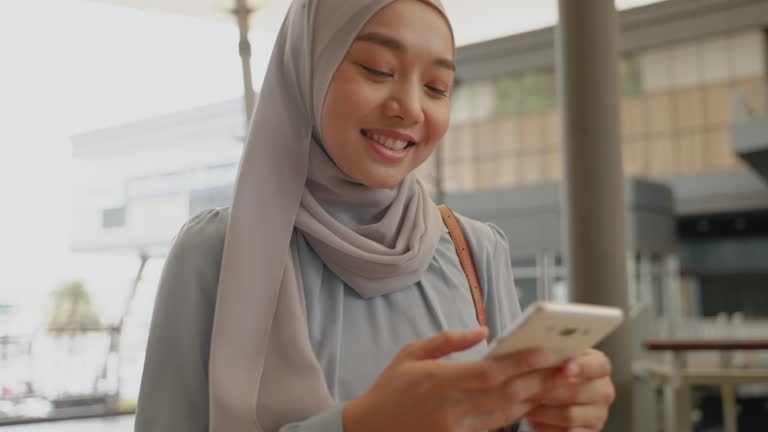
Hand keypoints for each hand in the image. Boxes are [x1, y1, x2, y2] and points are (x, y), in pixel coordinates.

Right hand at [343, 327, 559, 431]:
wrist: (371, 429)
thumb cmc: (391, 388)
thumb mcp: (411, 353)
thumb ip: (447, 340)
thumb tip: (482, 330)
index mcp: (440, 382)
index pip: (489, 372)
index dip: (519, 363)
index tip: (543, 352)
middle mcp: (452, 408)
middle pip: (505, 395)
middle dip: (538, 381)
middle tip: (563, 368)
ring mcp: (457, 428)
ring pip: (506, 414)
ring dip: (533, 399)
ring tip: (555, 383)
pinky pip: (495, 426)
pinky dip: (515, 413)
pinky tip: (530, 401)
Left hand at [525, 349, 614, 431]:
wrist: (554, 397)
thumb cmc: (553, 371)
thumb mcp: (556, 359)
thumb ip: (554, 354)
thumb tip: (539, 350)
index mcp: (600, 367)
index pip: (598, 365)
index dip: (582, 366)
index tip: (564, 368)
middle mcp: (603, 390)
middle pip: (579, 392)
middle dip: (549, 390)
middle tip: (526, 386)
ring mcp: (598, 414)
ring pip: (570, 415)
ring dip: (543, 411)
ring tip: (524, 404)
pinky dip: (547, 427)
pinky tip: (534, 420)